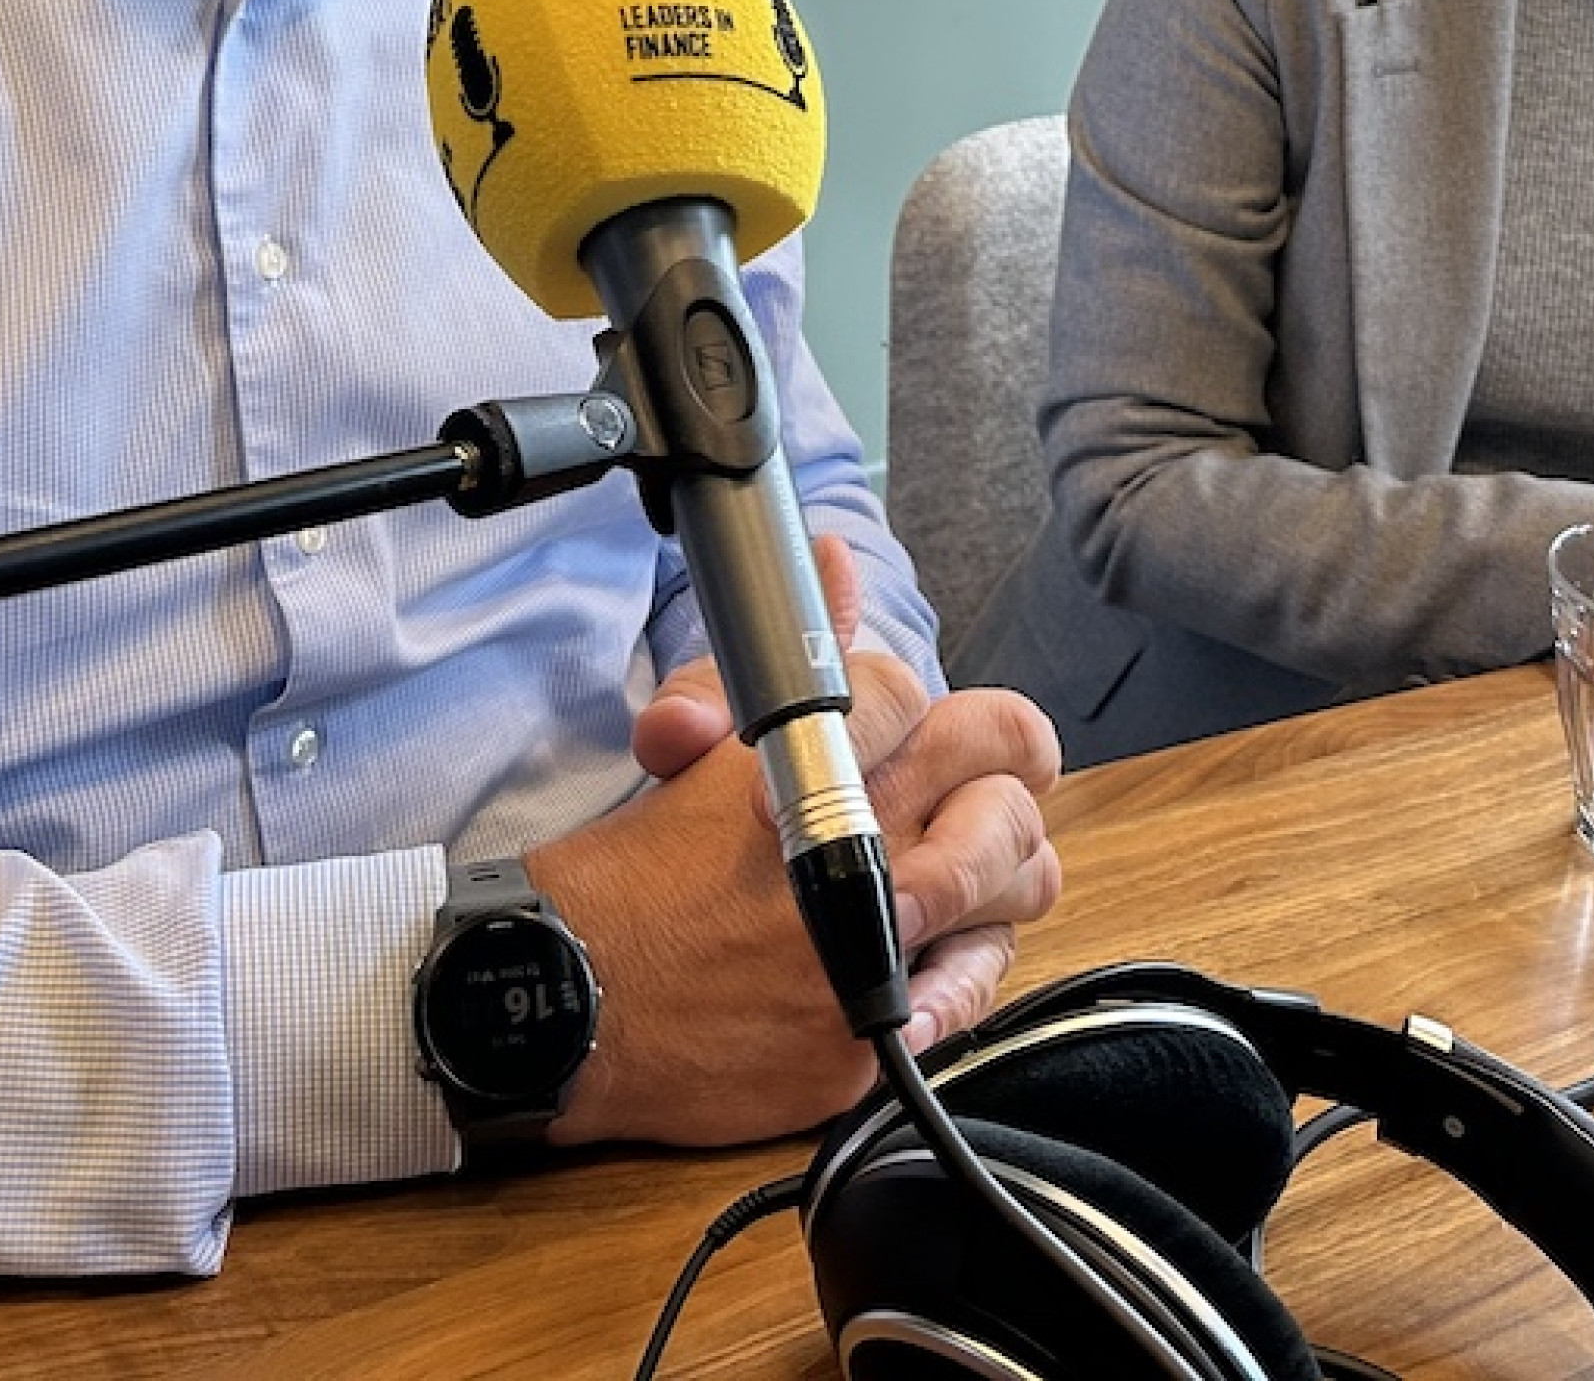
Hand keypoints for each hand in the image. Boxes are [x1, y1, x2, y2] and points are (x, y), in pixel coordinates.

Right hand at [536, 538, 1063, 1148]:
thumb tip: (837, 560)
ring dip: (1002, 878)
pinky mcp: (872, 1032)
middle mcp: (871, 850)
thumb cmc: (638, 869)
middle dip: (1004, 788)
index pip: (955, 708)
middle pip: (1012, 793)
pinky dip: (962, 971)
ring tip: (958, 882)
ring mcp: (879, 946)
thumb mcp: (718, 739)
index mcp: (836, 763)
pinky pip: (974, 992)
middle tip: (971, 804)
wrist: (573, 998)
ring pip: (1020, 887)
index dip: (944, 721)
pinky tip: (926, 962)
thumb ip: (803, 652)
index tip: (921, 741)